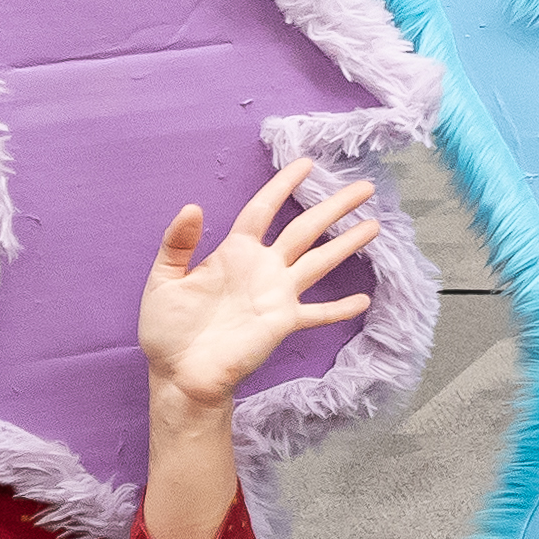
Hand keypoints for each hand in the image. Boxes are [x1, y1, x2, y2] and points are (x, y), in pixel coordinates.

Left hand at [141, 159, 378, 415]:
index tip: (306, 163)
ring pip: (320, 262)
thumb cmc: (167, 329)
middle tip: (363, 187)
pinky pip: (318, 313)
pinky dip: (340, 308)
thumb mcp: (163, 281)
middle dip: (333, 206)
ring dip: (347, 244)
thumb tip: (193, 206)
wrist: (179, 374)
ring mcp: (277, 294)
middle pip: (305, 228)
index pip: (263, 208)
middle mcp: (262, 267)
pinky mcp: (284, 323)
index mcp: (234, 252)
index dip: (283, 184)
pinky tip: (364, 300)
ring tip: (374, 225)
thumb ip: (177, 244)